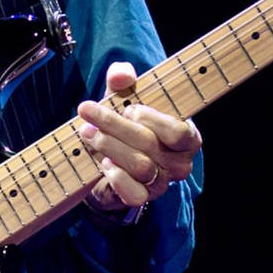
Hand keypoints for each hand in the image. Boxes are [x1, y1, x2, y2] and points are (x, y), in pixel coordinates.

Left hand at [77, 62, 201, 215]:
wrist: (105, 157)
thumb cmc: (123, 123)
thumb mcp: (122, 96)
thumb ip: (122, 79)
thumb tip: (122, 74)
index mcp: (186, 137)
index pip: (178, 131)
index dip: (150, 119)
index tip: (127, 108)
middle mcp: (180, 162)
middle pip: (150, 144)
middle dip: (114, 124)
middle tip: (87, 111)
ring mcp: (163, 182)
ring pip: (140, 166)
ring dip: (108, 145)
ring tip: (87, 133)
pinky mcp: (143, 198)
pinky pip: (134, 194)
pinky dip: (116, 176)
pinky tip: (103, 163)